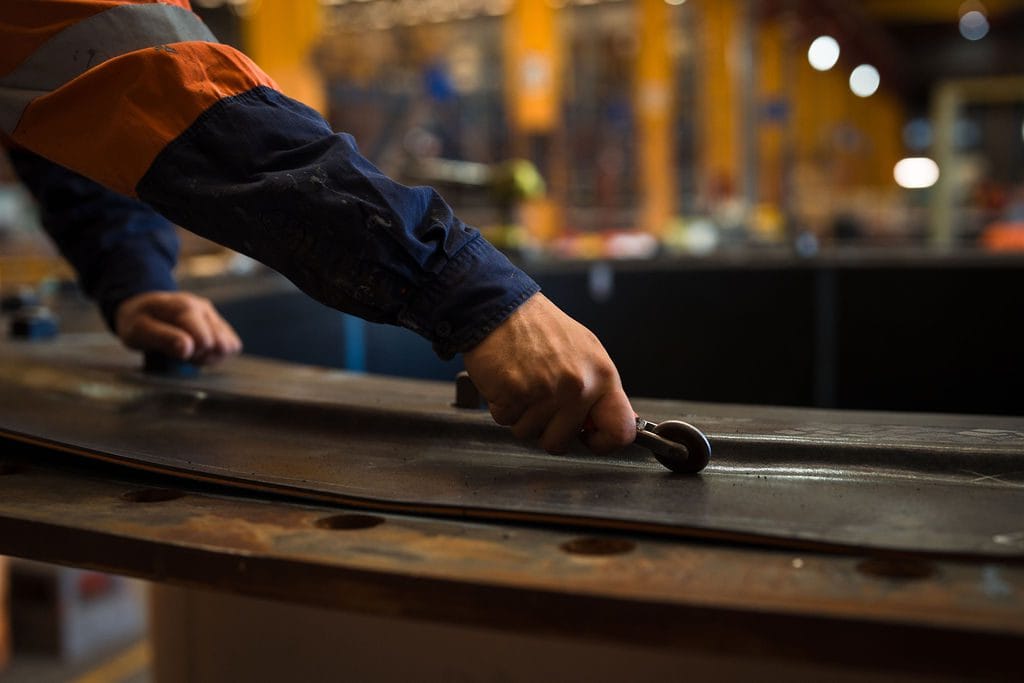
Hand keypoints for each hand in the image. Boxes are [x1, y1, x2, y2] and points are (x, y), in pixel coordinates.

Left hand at [115, 291, 241, 364]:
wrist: (142, 308)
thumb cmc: (139, 321)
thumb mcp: (138, 331)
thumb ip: (162, 338)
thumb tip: (187, 349)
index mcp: (185, 307)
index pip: (205, 340)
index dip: (191, 353)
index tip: (177, 353)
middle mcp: (204, 308)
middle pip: (221, 345)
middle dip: (201, 356)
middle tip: (181, 353)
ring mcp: (214, 316)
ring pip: (229, 346)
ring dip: (209, 356)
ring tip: (189, 351)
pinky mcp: (220, 324)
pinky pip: (232, 346)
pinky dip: (216, 354)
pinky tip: (199, 351)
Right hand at [463, 293, 634, 454]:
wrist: (502, 306)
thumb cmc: (540, 329)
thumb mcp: (585, 353)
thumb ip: (598, 390)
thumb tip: (608, 424)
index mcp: (602, 376)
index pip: (620, 431)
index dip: (602, 443)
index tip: (588, 438)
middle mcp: (579, 386)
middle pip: (560, 442)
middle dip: (544, 427)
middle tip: (538, 397)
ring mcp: (547, 391)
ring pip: (528, 433)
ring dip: (520, 415)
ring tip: (522, 382)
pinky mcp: (515, 393)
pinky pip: (504, 420)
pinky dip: (500, 405)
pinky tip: (506, 380)